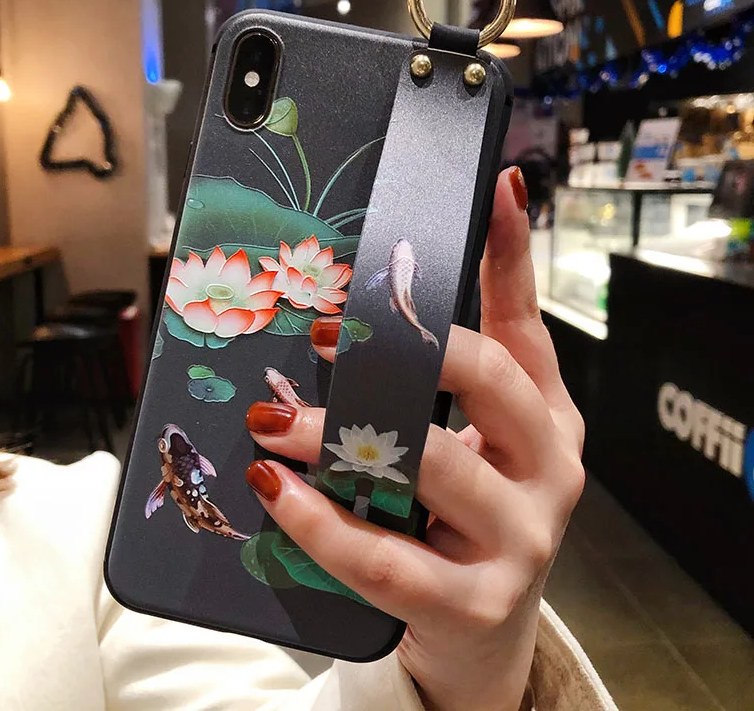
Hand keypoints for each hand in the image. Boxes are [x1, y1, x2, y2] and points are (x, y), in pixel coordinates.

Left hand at [243, 167, 584, 710]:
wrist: (479, 635)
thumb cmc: (461, 521)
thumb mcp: (465, 443)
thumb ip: (431, 385)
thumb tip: (375, 307)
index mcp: (547, 418)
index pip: (528, 323)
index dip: (509, 254)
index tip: (490, 186)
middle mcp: (551, 468)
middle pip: (493, 380)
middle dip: (407, 348)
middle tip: (323, 334)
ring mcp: (522, 539)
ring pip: (432, 467)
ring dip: (338, 436)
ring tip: (272, 420)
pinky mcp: (474, 602)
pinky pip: (387, 558)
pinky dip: (321, 521)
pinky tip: (274, 489)